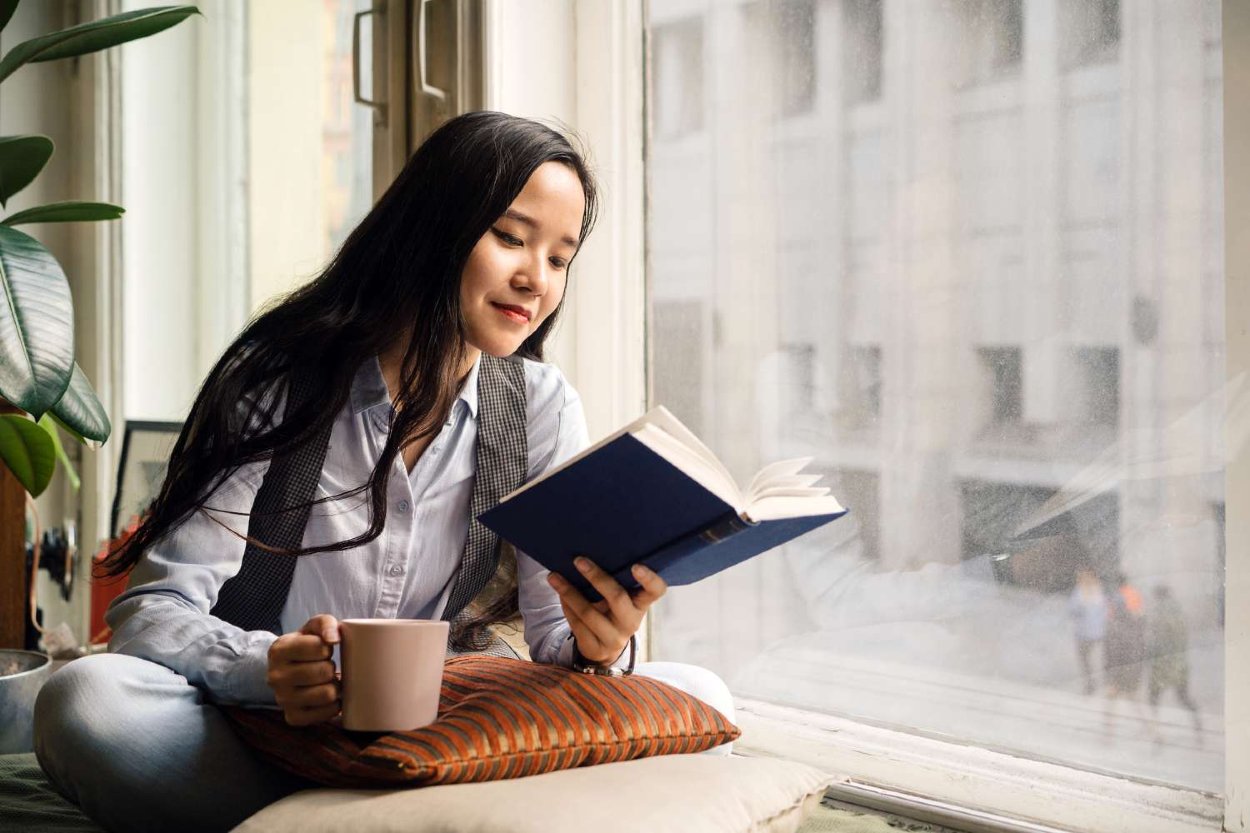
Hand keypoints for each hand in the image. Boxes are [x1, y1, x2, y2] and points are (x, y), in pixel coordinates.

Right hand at [267, 613, 340, 725]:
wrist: (288, 670)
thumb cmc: (307, 645)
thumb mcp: (312, 628)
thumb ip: (325, 623)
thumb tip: (334, 638)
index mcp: (278, 650)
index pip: (320, 647)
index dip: (327, 648)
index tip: (322, 649)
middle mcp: (275, 677)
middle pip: (324, 671)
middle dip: (331, 667)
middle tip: (326, 667)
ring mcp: (282, 699)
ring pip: (327, 694)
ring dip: (334, 686)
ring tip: (327, 681)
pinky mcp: (293, 717)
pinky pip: (327, 713)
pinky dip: (334, 705)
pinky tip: (326, 696)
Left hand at [547, 558, 666, 664]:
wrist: (606, 648)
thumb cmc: (613, 611)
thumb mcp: (622, 599)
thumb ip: (615, 581)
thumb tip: (589, 552)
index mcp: (641, 604)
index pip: (656, 591)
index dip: (649, 579)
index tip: (636, 566)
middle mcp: (631, 621)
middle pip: (617, 598)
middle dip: (597, 578)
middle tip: (579, 560)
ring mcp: (614, 638)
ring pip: (589, 613)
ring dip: (569, 592)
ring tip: (554, 576)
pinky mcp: (595, 648)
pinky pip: (577, 625)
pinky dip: (566, 606)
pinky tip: (559, 593)